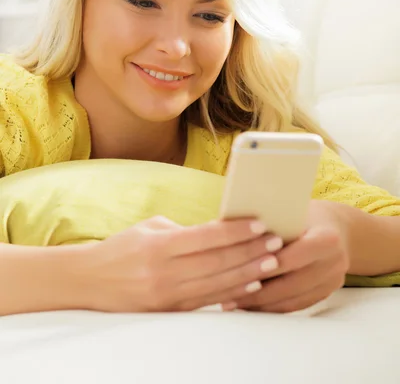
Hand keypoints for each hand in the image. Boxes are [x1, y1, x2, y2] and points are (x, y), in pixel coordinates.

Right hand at [79, 216, 282, 312]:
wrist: (88, 281)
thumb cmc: (121, 248)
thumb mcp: (150, 229)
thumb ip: (184, 231)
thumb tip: (220, 232)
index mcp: (159, 246)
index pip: (207, 237)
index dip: (237, 231)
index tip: (260, 223)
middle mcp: (165, 272)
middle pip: (218, 262)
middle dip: (251, 251)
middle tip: (277, 242)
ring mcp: (168, 296)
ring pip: (218, 284)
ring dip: (249, 273)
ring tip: (272, 262)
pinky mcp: (170, 311)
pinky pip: (208, 302)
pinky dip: (232, 293)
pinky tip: (251, 285)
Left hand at [223, 200, 349, 313]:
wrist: (338, 228)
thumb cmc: (305, 214)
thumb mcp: (291, 211)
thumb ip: (271, 223)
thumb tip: (227, 229)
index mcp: (327, 238)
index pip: (294, 257)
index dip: (267, 265)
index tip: (239, 270)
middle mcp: (334, 262)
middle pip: (292, 283)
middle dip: (259, 291)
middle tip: (230, 295)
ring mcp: (332, 281)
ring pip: (293, 299)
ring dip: (262, 305)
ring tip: (234, 303)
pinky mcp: (326, 293)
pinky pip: (296, 305)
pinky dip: (273, 307)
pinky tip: (251, 306)